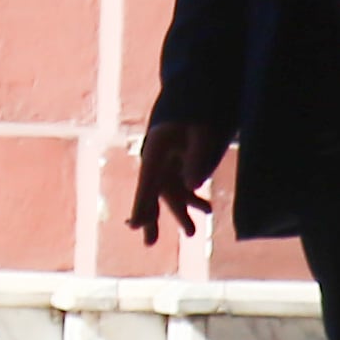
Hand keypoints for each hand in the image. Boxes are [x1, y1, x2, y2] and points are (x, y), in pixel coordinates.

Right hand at [126, 118, 225, 240]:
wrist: (193, 97)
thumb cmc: (195, 112)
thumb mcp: (200, 133)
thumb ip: (196, 158)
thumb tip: (192, 187)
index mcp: (155, 153)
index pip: (145, 185)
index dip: (139, 206)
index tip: (132, 225)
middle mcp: (158, 163)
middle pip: (151, 195)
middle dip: (149, 219)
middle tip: (148, 243)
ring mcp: (169, 166)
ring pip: (171, 196)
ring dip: (181, 214)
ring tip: (192, 234)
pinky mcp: (181, 166)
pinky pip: (185, 189)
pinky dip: (194, 201)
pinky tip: (208, 209)